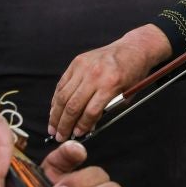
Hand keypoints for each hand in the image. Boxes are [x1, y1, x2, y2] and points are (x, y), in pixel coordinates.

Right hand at [49, 24, 171, 141]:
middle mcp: (95, 74)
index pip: (91, 111)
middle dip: (64, 124)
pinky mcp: (77, 62)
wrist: (133, 49)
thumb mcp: (127, 95)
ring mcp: (84, 66)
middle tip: (59, 136)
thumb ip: (107, 110)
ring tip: (52, 128)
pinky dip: (56, 99)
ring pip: (63, 95)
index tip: (77, 135)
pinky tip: (55, 110)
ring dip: (56, 114)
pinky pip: (62, 84)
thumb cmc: (133, 74)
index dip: (82, 126)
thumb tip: (87, 126)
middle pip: (73, 105)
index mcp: (111, 84)